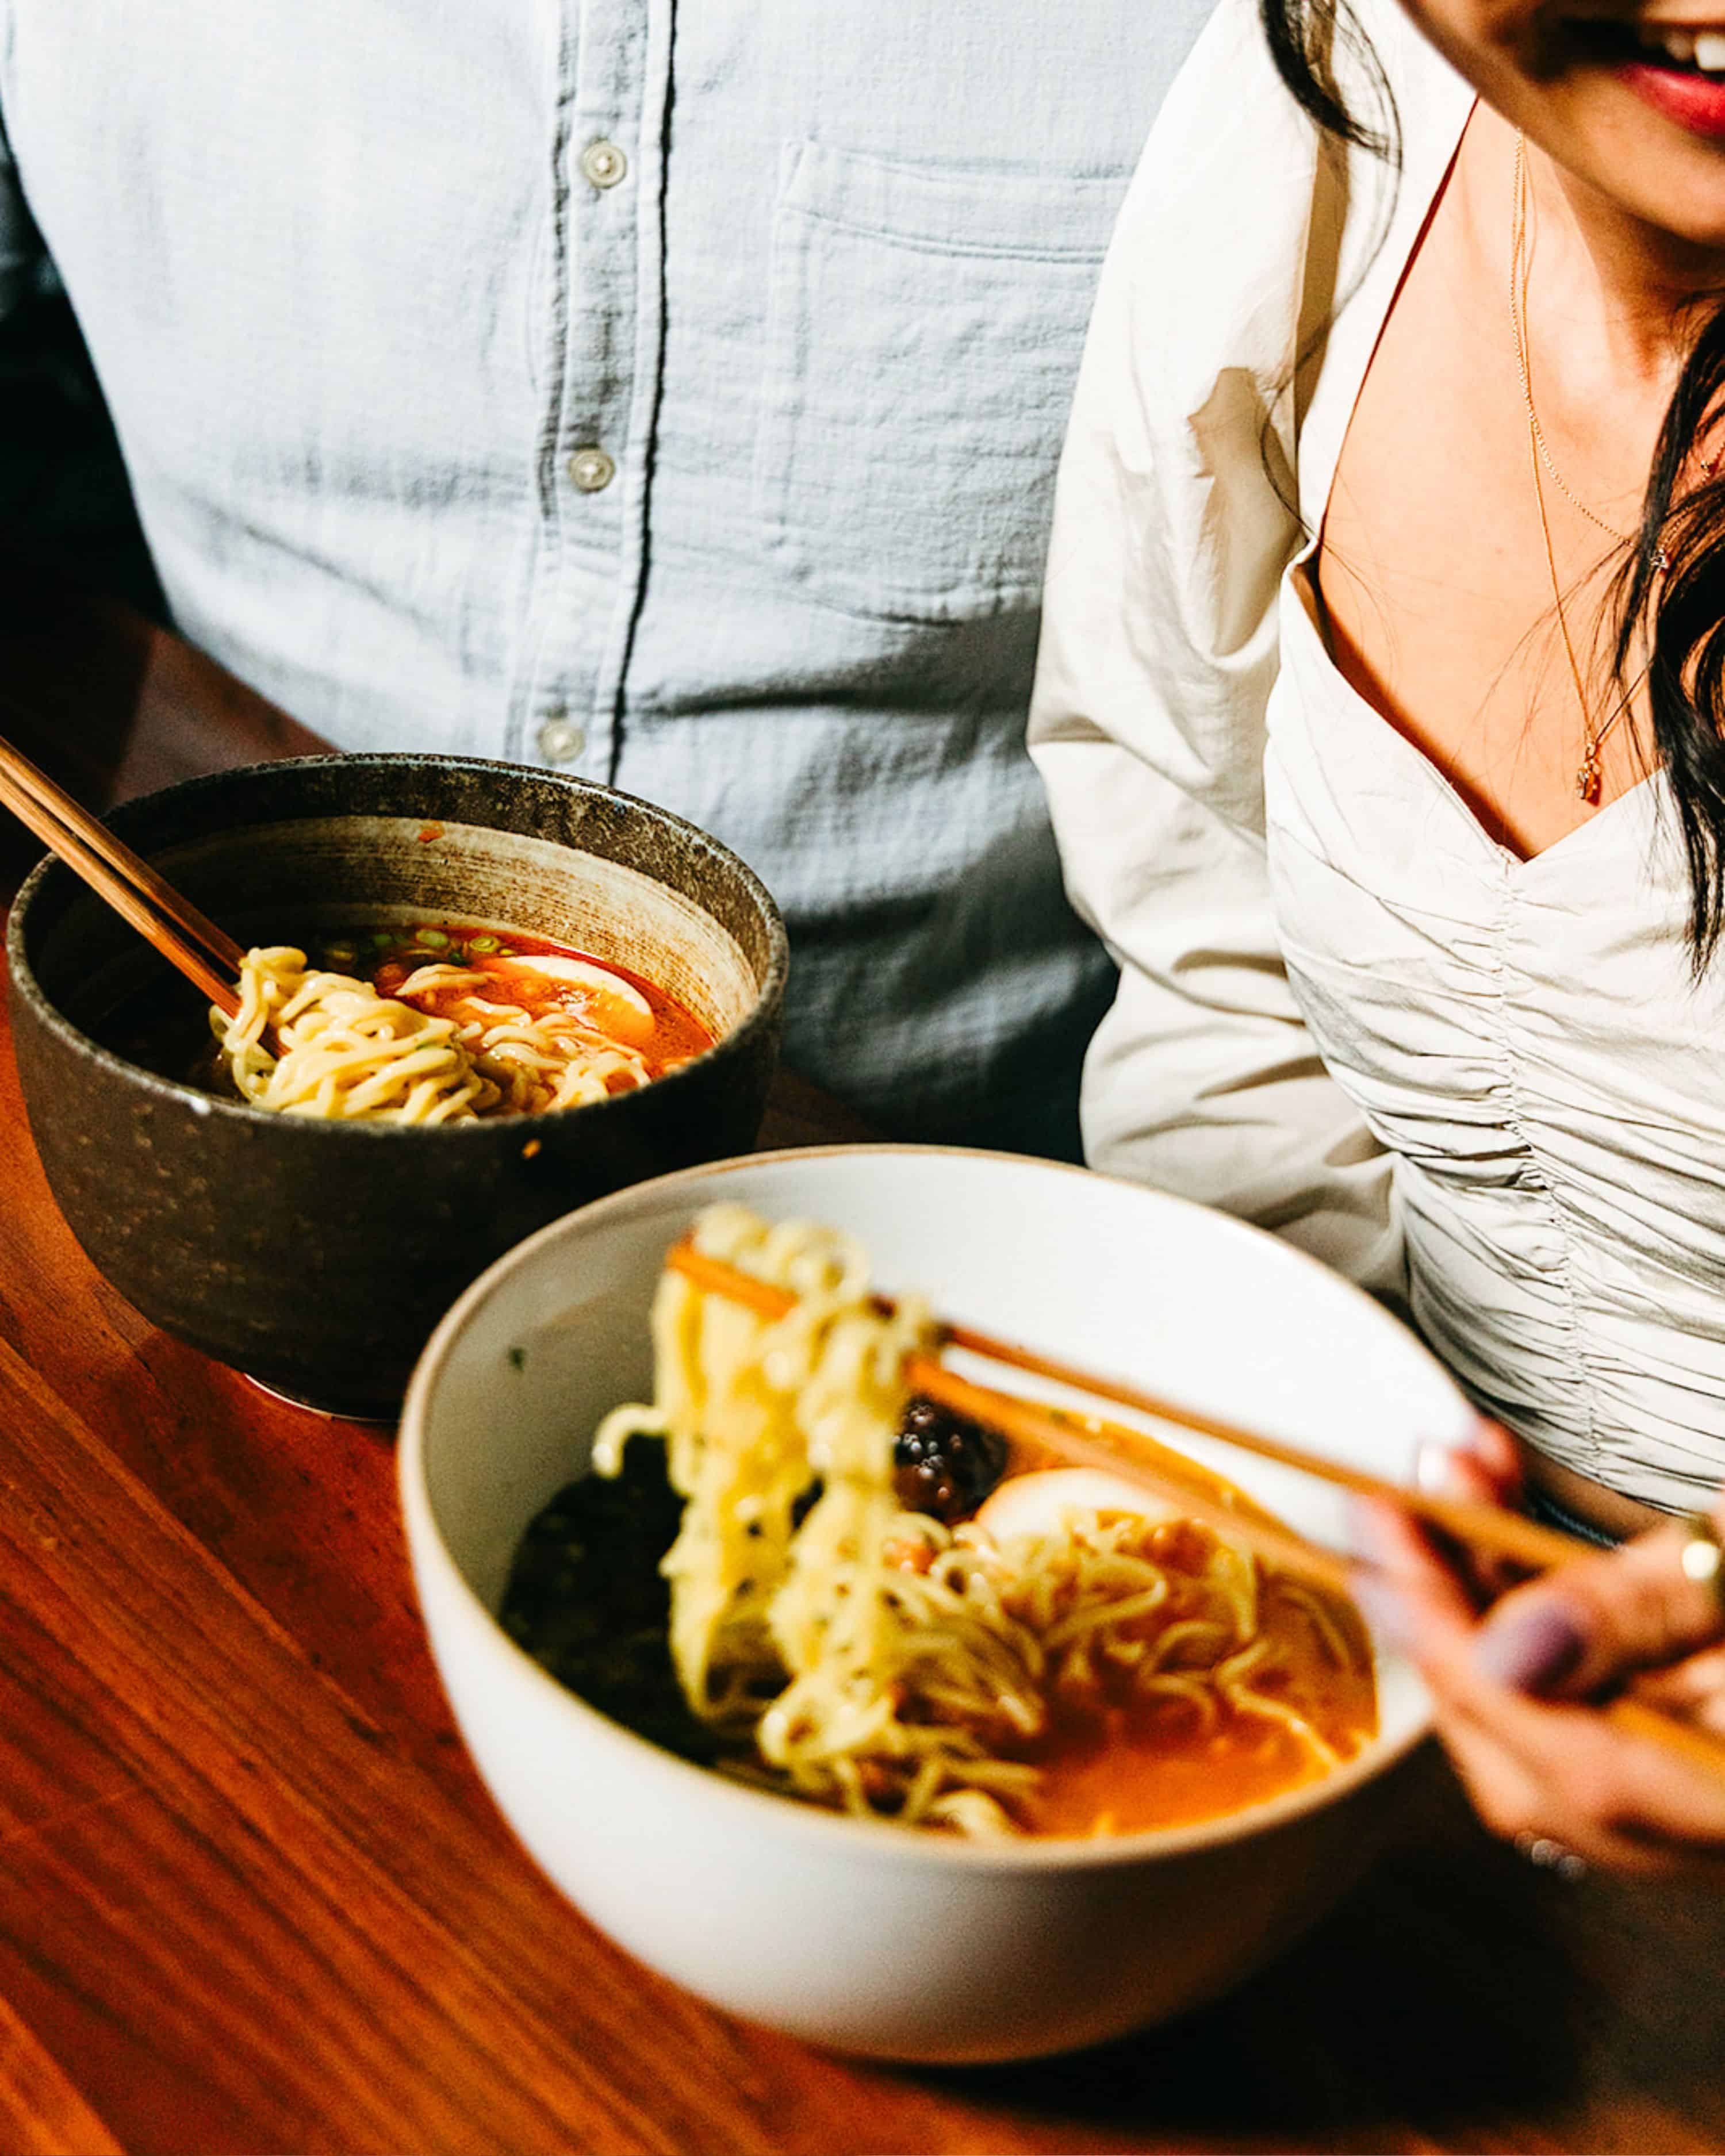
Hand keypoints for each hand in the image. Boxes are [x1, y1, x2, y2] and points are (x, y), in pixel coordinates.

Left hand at [1358, 1427, 1724, 1876]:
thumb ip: (1642, 1617)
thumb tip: (1509, 1648)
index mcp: (1683, 1791)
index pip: (1508, 1715)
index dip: (1426, 1605)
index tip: (1378, 1507)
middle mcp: (1672, 1822)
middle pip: (1504, 1725)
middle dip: (1445, 1590)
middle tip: (1420, 1480)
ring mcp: (1680, 1800)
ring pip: (1536, 1708)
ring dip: (1489, 1587)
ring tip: (1473, 1467)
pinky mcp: (1686, 1760)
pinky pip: (1586, 1701)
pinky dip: (1544, 1616)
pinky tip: (1525, 1522)